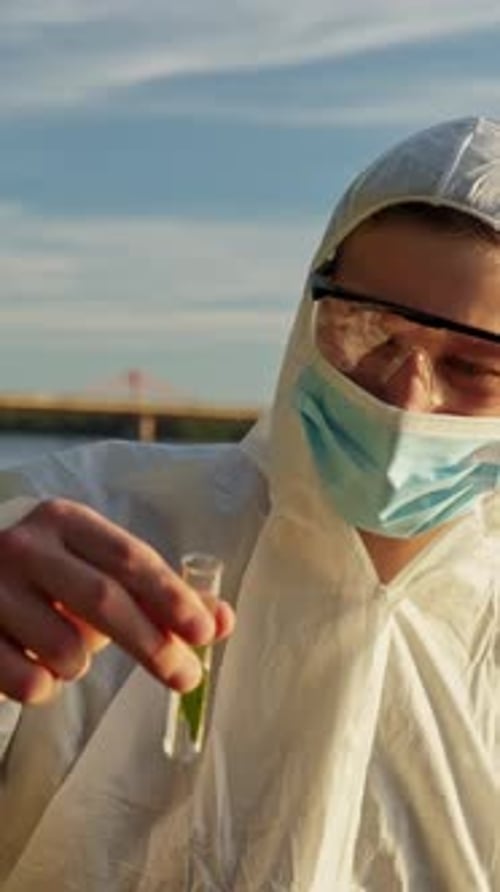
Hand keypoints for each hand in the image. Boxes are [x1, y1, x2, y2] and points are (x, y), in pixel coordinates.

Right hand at [0, 499, 234, 703]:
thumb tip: (222, 620)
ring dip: (79, 666)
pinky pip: (27, 681)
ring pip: (65, 649)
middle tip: (186, 677)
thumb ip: (157, 595)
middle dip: (153, 644)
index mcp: (64, 520)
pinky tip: (31, 665)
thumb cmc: (45, 582)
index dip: (171, 597)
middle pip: (105, 600)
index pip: (130, 558)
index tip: (205, 632)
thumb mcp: (96, 572)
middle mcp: (25, 546)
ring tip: (66, 654)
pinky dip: (43, 686)